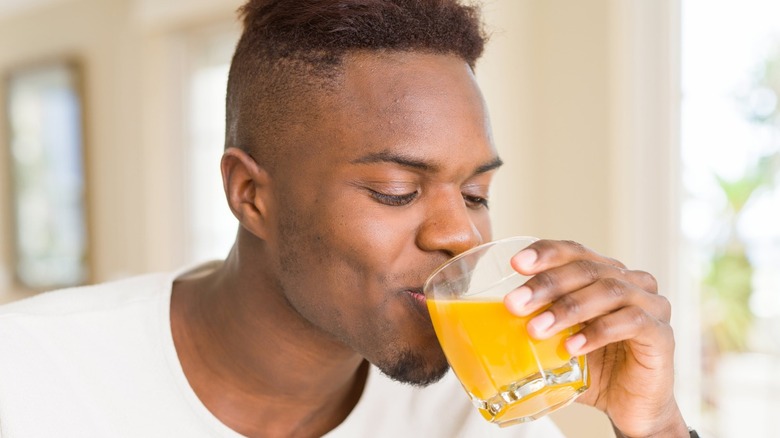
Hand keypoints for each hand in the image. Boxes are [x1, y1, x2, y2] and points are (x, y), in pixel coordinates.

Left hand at [503, 240, 687, 437]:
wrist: (631, 406)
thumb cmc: (593, 366)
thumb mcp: (558, 340)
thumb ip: (535, 322)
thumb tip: (484, 318)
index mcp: (605, 273)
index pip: (574, 251)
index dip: (546, 253)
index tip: (516, 263)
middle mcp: (630, 282)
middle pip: (586, 269)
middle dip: (546, 284)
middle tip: (514, 304)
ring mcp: (651, 305)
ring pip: (608, 291)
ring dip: (568, 309)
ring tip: (536, 329)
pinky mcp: (662, 334)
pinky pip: (630, 323)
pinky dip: (597, 333)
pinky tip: (571, 347)